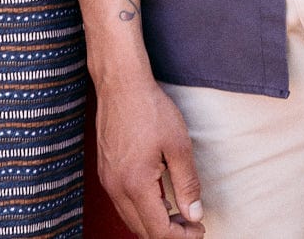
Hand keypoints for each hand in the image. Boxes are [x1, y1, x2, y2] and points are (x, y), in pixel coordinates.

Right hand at [94, 77, 203, 237]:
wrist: (120, 82)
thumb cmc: (149, 108)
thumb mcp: (178, 146)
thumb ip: (187, 185)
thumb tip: (194, 215)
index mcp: (135, 184)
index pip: (159, 232)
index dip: (182, 237)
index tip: (199, 228)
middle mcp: (116, 186)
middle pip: (142, 230)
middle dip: (169, 234)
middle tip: (192, 222)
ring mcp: (107, 178)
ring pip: (130, 218)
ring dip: (154, 223)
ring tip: (177, 211)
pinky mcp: (104, 169)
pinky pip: (122, 202)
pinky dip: (141, 209)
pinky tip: (157, 196)